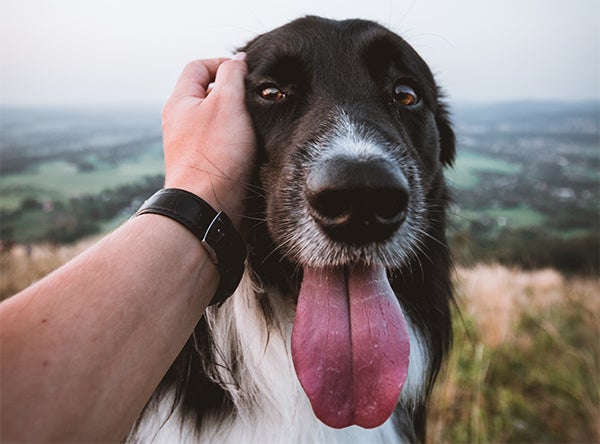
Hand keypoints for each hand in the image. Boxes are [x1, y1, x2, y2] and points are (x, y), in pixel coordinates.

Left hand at [161, 54, 255, 227]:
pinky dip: (237, 144)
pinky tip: (252, 151)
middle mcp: (181, 123)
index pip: (198, 67)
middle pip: (209, 94)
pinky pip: (222, 146)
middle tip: (255, 103)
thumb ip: (233, 75)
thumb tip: (239, 60)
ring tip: (257, 128)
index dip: (224, 64)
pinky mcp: (204, 167)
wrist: (207, 207)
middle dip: (234, 95)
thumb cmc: (217, 154)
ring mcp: (191, 147)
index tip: (247, 76)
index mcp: (180, 102)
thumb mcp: (228, 103)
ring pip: (218, 122)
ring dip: (239, 121)